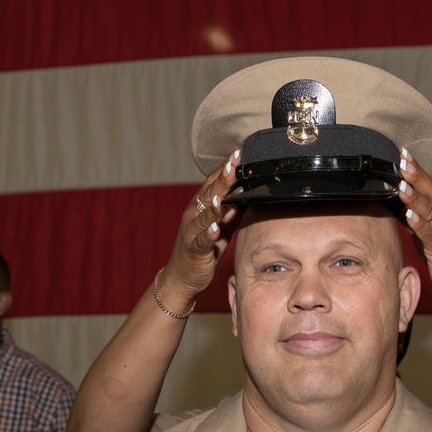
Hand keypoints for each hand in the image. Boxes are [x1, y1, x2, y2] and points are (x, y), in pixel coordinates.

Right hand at [158, 150, 243, 300]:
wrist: (182, 277)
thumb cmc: (203, 250)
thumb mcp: (222, 229)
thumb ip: (233, 214)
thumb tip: (248, 198)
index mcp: (201, 207)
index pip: (213, 183)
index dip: (225, 169)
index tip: (238, 154)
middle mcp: (194, 215)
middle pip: (209, 193)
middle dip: (222, 178)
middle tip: (234, 163)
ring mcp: (192, 231)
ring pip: (204, 215)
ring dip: (215, 204)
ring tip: (224, 193)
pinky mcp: (194, 249)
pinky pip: (201, 240)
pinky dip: (208, 233)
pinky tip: (215, 228)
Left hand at [397, 149, 431, 307]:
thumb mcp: (429, 233)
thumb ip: (415, 218)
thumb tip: (395, 202)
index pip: (431, 185)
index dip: (418, 170)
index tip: (404, 154)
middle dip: (417, 175)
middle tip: (403, 160)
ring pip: (431, 211)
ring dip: (415, 197)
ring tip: (401, 184)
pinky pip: (431, 234)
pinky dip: (419, 224)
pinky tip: (409, 215)